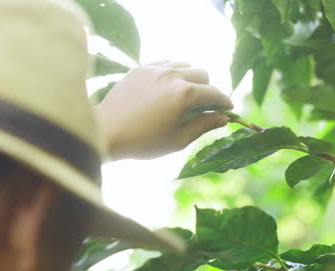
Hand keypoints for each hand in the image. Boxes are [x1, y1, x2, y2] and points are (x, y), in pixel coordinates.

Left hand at [96, 61, 233, 159]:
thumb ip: (203, 125)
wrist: (106, 131)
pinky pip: (165, 63)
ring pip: (185, 65)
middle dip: (208, 89)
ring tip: (186, 95)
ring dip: (191, 78)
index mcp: (185, 95)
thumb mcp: (178, 139)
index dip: (224, 103)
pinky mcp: (140, 68)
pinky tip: (168, 87)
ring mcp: (155, 69)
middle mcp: (172, 76)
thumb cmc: (143, 142)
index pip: (214, 94)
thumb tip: (223, 118)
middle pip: (203, 74)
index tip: (228, 110)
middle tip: (205, 106)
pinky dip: (173, 73)